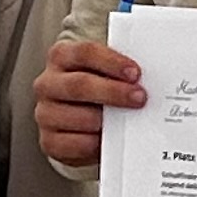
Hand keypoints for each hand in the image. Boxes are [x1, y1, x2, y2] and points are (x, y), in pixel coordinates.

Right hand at [32, 40, 144, 165]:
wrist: (81, 121)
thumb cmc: (99, 88)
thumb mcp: (106, 72)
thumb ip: (121, 71)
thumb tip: (151, 76)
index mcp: (62, 57)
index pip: (84, 53)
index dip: (111, 62)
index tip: (136, 73)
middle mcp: (48, 83)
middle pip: (79, 85)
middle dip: (113, 92)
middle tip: (140, 98)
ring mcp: (45, 113)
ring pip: (75, 116)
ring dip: (105, 121)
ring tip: (127, 122)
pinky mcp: (48, 140)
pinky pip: (71, 144)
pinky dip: (93, 143)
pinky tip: (109, 139)